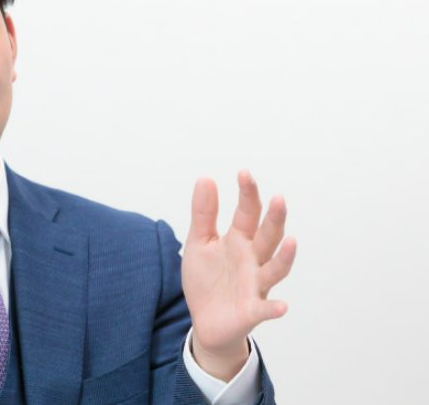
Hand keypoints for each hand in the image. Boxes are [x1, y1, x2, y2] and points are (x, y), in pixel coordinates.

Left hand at [181, 171, 296, 380]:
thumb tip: (205, 177)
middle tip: (278, 198)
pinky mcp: (252, 310)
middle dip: (274, 218)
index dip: (247, 194)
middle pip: (267, 236)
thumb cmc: (207, 278)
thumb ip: (204, 213)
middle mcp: (253, 259)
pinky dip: (274, 308)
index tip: (244, 173)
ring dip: (285, 256)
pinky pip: (266, 309)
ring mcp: (255, 284)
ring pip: (275, 268)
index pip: (247, 212)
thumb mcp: (199, 242)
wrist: (205, 319)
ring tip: (292, 240)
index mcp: (239, 240)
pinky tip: (282, 306)